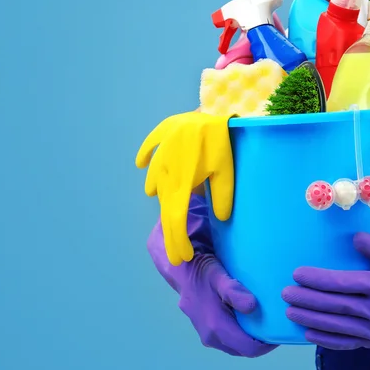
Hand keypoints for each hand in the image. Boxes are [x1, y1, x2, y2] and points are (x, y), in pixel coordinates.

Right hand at [136, 112, 234, 265]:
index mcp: (181, 183)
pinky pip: (149, 150)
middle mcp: (165, 172)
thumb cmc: (221, 143)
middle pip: (165, 209)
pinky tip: (143, 169)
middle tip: (176, 254)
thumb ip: (222, 196)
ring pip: (157, 185)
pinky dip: (145, 159)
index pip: (175, 219)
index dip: (178, 241)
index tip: (183, 257)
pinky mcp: (160, 137)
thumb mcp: (226, 172)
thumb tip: (222, 218)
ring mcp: (160, 155)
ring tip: (168, 223)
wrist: (211, 112)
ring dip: (162, 204)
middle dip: (171, 235)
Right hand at [148, 215, 276, 357]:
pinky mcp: (207, 330)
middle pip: (245, 350)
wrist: (180, 270)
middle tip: (276, 324)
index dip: (268, 344)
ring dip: (251, 337)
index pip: (250, 349)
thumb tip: (252, 305)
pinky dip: (242, 333)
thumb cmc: (201, 271)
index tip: (280, 331)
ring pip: (237, 346)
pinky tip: (250, 318)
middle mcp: (211, 337)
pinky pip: (230, 339)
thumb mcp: (217, 276)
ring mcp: (208, 335)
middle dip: (262, 341)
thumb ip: (233, 291)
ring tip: (266, 321)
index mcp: (215, 327)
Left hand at [282, 232, 369, 349]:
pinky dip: (326, 340)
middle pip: (335, 305)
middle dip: (307, 299)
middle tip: (285, 293)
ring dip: (311, 319)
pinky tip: (309, 333)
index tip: (297, 273)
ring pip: (337, 326)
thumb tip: (354, 239)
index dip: (318, 279)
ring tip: (290, 311)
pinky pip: (347, 343)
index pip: (342, 283)